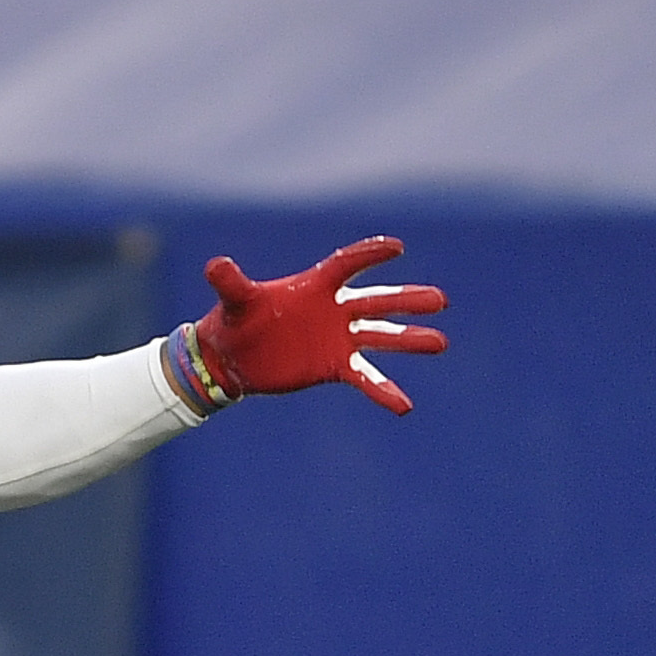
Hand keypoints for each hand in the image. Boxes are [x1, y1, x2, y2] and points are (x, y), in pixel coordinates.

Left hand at [183, 236, 446, 416]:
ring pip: (381, 336)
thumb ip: (231, 283)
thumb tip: (215, 266)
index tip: (396, 248)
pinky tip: (404, 407)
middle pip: (377, 301)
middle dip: (407, 301)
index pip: (347, 265)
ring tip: (440, 342)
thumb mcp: (235, 301)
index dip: (369, 255)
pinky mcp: (334, 365)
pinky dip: (382, 391)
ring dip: (409, 340)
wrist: (232, 356)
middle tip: (440, 300)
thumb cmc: (236, 320)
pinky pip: (364, 377)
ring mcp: (338, 338)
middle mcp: (334, 310)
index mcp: (315, 286)